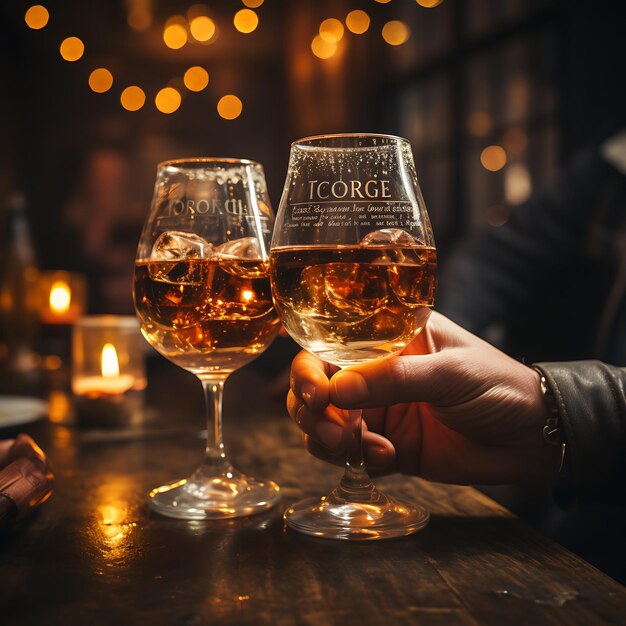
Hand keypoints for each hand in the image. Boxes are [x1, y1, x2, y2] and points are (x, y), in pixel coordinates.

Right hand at [287, 312, 558, 484]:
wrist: (531, 438)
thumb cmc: (497, 385)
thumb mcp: (449, 372)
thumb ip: (393, 378)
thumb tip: (334, 390)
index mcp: (389, 339)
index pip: (332, 344)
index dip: (309, 367)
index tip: (314, 394)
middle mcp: (376, 372)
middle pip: (319, 387)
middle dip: (312, 411)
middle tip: (330, 431)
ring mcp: (381, 411)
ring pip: (327, 424)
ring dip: (328, 439)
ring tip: (355, 449)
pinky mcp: (388, 446)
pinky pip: (352, 455)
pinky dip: (359, 460)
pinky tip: (388, 458)